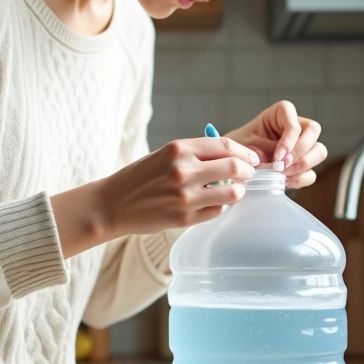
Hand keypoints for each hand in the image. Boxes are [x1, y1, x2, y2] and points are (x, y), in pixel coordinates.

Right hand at [53, 137, 257, 252]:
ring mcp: (185, 196)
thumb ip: (195, 153)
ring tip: (232, 190)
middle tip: (248, 173)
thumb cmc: (140, 177)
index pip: (225, 146)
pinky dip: (219, 206)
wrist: (113, 204)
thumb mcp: (164, 154)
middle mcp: (183, 170)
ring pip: (232, 193)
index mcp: (178, 149)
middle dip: (247, 170)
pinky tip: (211, 203)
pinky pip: (217, 211)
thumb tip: (231, 156)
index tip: (251, 157)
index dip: (244, 151)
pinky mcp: (184, 218)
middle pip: (234, 167)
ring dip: (237, 191)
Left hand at [223, 100, 326, 188]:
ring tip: (282, 174)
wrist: (235, 161)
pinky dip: (300, 179)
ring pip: (319, 151)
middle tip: (282, 165)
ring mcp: (302, 146)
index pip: (294, 121)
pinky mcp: (302, 164)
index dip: (289, 140)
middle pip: (314, 131)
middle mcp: (296, 126)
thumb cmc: (238, 146)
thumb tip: (278, 163)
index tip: (277, 157)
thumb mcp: (243, 143)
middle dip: (300, 151)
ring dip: (303, 165)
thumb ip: (260, 149)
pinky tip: (284, 181)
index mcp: (281, 113)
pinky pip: (311, 173)